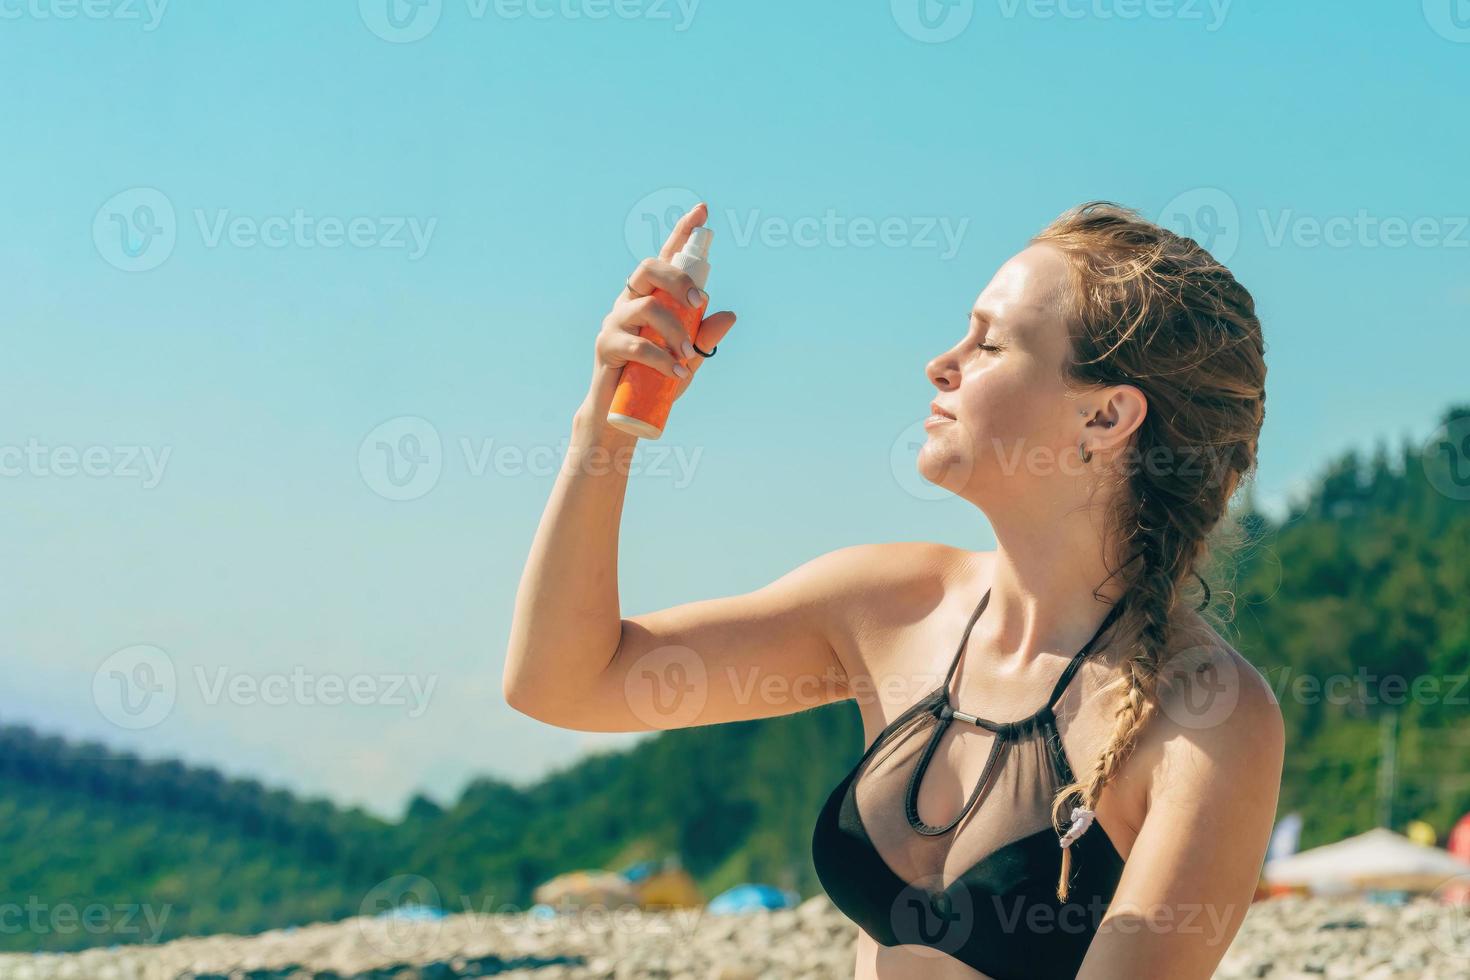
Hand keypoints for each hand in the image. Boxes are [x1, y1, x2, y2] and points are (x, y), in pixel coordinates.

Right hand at [585, 203, 736, 416]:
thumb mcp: (687, 358)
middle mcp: (630, 300)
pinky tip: (677, 372)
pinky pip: (637, 344)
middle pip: (649, 268)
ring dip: (675, 331)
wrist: (621, 414)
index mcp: (651, 296)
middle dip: (679, 279)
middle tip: (699, 302)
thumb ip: (704, 337)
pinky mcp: (606, 345)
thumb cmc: (655, 380)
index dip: (682, 232)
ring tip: (687, 358)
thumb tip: (730, 315)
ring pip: (648, 307)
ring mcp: (615, 320)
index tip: (703, 210)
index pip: (665, 257)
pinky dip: (662, 358)